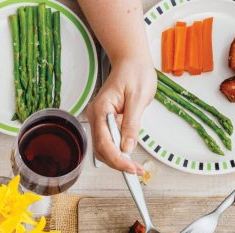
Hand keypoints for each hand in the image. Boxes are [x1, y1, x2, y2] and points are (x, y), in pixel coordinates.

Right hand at [86, 57, 156, 174]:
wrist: (132, 60)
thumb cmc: (135, 72)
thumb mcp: (138, 98)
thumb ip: (131, 124)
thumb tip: (127, 147)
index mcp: (101, 109)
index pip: (104, 141)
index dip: (117, 158)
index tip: (130, 168)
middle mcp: (96, 116)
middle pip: (101, 149)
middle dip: (118, 163)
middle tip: (136, 171)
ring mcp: (99, 119)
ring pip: (104, 148)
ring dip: (118, 159)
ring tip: (135, 165)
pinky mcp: (106, 121)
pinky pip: (109, 141)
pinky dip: (118, 151)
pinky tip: (129, 154)